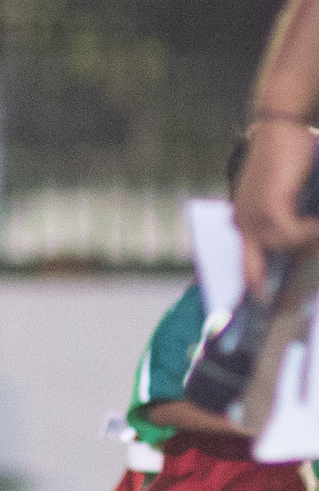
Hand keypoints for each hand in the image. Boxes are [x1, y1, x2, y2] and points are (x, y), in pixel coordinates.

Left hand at [234, 120, 318, 293]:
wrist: (281, 126)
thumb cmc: (291, 154)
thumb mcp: (291, 194)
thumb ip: (294, 218)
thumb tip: (307, 241)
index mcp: (245, 222)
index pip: (245, 263)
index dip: (252, 284)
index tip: (260, 301)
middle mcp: (242, 222)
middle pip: (251, 268)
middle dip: (261, 287)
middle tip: (274, 300)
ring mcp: (250, 215)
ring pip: (281, 247)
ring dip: (308, 241)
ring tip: (318, 231)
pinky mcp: (265, 207)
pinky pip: (290, 233)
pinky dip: (309, 231)